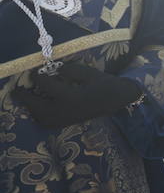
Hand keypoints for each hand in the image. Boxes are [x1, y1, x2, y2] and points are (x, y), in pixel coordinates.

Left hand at [13, 63, 142, 129]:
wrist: (117, 100)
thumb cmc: (105, 84)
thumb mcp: (90, 73)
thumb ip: (71, 71)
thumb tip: (55, 69)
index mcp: (73, 96)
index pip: (47, 86)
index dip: (38, 77)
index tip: (34, 71)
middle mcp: (67, 110)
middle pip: (38, 106)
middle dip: (26, 98)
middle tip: (17, 90)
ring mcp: (67, 119)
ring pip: (41, 116)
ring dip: (31, 108)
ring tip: (25, 98)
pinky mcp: (68, 122)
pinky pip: (48, 121)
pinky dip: (39, 115)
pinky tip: (38, 108)